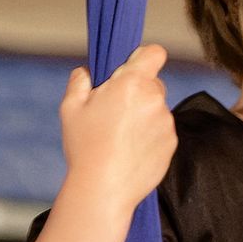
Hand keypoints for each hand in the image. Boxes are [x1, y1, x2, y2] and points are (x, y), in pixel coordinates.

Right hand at [58, 43, 175, 213]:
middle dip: (138, 90)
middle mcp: (155, 99)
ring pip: (157, 109)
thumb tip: (85, 73)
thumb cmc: (86, 147)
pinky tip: (131, 150)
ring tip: (120, 136)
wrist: (104, 188)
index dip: (144, 57)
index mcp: (132, 83)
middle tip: (114, 110)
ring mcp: (166, 123)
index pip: (154, 53)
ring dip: (144, 115)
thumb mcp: (71, 108)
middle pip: (153, 82)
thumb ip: (79, 82)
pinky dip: (150, 136)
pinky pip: (162, 131)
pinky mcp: (172, 144)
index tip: (133, 68)